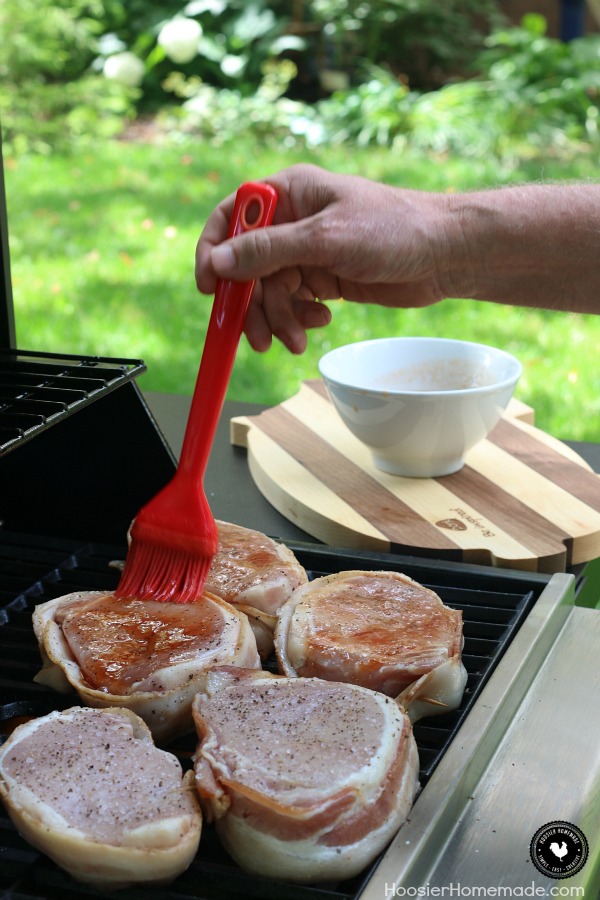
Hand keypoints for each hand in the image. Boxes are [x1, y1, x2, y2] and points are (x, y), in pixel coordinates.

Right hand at [195, 164, 447, 352]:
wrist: (445, 255)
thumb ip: (268, 251)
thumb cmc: (393, 230)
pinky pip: (295, 303)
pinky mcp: (325, 278)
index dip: (213, 251)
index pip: (232, 217)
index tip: (209, 289)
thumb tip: (218, 262)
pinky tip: (321, 323)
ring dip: (279, 319)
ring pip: (270, 291)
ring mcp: (309, 252)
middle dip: (253, 305)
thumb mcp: (324, 240)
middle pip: (248, 266)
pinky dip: (301, 318)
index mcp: (289, 193)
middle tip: (259, 339)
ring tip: (297, 341)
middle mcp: (294, 221)